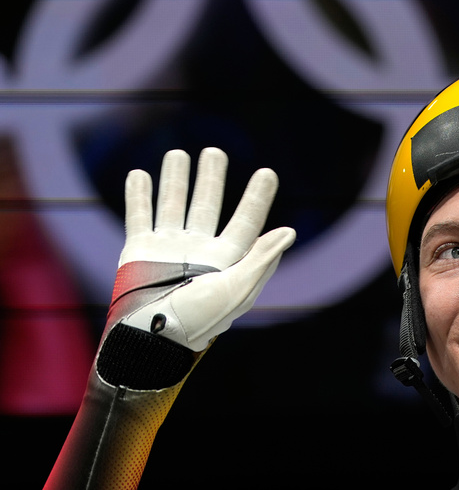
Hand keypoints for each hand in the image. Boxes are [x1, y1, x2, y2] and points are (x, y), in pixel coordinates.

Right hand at [115, 147, 295, 350]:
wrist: (149, 338)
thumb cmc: (198, 320)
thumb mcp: (236, 290)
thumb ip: (261, 259)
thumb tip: (290, 231)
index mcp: (227, 261)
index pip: (246, 221)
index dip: (257, 198)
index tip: (267, 172)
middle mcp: (198, 251)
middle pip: (207, 205)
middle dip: (211, 178)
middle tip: (214, 152)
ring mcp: (168, 249)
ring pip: (173, 205)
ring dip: (175, 179)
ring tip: (178, 153)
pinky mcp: (139, 251)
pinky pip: (139, 217)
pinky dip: (138, 196)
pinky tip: (140, 174)